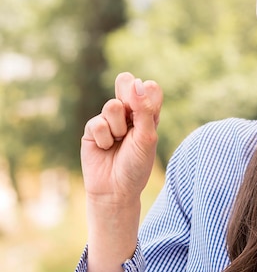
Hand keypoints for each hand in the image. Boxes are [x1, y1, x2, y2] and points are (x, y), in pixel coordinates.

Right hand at [81, 72, 162, 206]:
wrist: (115, 189)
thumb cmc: (136, 165)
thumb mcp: (147, 138)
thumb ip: (144, 110)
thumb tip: (138, 82)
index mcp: (148, 114)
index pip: (150, 90)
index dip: (148, 92)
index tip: (148, 107)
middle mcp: (130, 114)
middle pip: (127, 85)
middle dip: (128, 94)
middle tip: (130, 113)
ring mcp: (110, 120)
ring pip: (112, 106)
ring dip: (118, 127)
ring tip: (119, 142)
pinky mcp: (92, 129)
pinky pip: (97, 123)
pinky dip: (104, 139)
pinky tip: (105, 148)